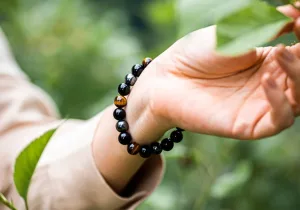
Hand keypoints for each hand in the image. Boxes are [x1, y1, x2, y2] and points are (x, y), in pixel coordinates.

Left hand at [127, 5, 299, 141]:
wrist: (167, 79)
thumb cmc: (195, 54)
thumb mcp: (233, 34)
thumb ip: (267, 26)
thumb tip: (295, 11)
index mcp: (267, 63)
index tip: (299, 17)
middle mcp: (269, 85)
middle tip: (296, 31)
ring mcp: (260, 106)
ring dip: (298, 75)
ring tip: (279, 53)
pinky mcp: (248, 125)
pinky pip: (279, 120)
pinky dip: (280, 101)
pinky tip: (266, 79)